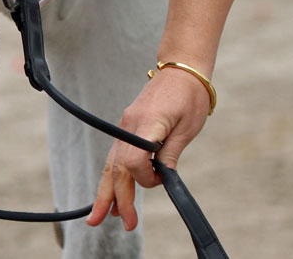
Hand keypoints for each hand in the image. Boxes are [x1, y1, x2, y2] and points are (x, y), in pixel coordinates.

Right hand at [86, 66, 211, 229]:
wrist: (181, 68)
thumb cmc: (190, 96)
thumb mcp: (188, 127)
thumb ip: (170, 153)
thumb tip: (161, 178)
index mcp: (147, 122)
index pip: (134, 159)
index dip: (145, 178)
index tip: (160, 181)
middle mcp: (129, 124)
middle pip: (117, 166)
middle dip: (117, 197)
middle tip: (126, 223)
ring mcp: (126, 124)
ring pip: (111, 162)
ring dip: (108, 190)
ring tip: (102, 216)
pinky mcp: (128, 125)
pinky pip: (117, 154)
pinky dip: (114, 175)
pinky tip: (113, 192)